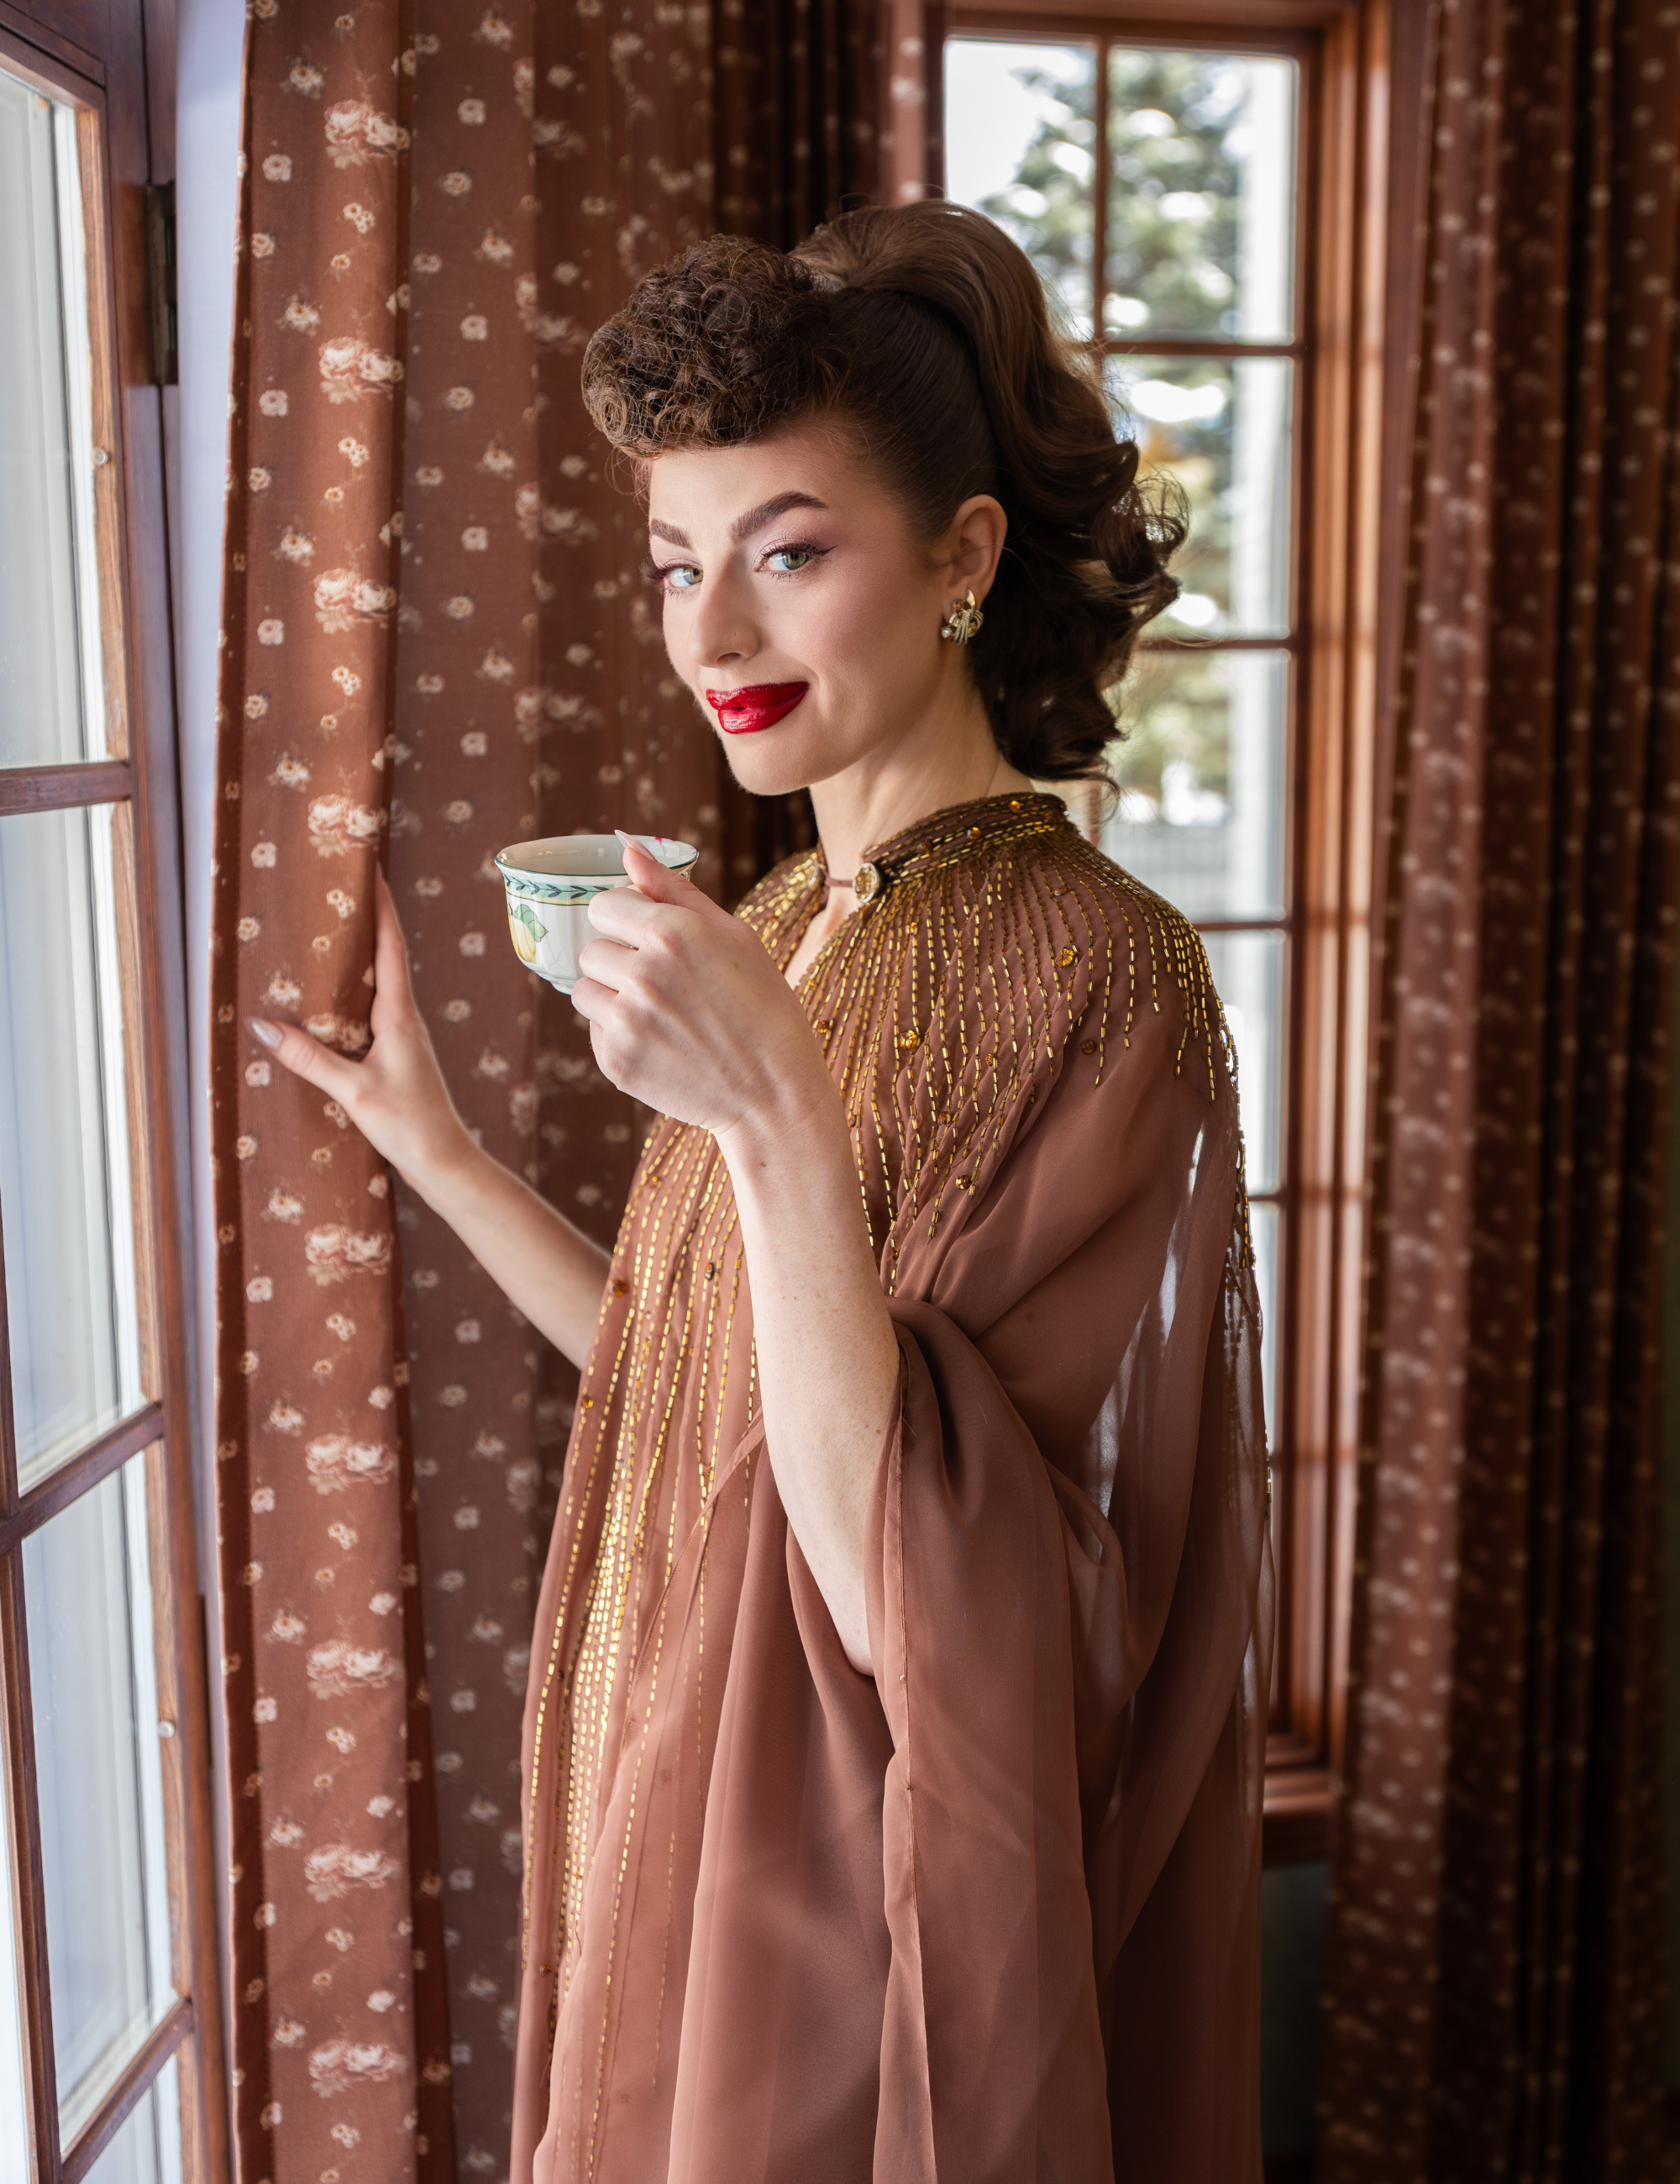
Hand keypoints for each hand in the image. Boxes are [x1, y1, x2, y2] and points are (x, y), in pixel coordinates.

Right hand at [251, 871, 475, 1192]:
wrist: (445, 1161)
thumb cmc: (409, 1125)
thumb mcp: (353, 1090)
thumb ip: (309, 1058)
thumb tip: (262, 1025)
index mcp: (400, 1016)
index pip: (391, 947)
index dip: (381, 908)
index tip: (371, 871)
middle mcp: (405, 1019)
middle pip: (386, 957)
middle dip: (366, 921)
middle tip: (340, 890)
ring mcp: (402, 1037)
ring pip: (379, 984)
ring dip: (360, 956)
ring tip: (330, 932)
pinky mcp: (395, 1056)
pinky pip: (372, 1010)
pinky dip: (353, 992)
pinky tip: (331, 999)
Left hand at [573, 839, 832, 1141]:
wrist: (775, 1092)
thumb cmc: (764, 1007)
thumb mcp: (734, 936)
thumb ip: (674, 889)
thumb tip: (628, 846)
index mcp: (674, 932)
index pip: (605, 905)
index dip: (626, 921)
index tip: (650, 940)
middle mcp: (644, 972)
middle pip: (592, 949)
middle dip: (620, 962)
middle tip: (665, 985)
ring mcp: (627, 1020)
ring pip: (584, 990)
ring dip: (612, 997)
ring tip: (659, 1014)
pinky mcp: (617, 1061)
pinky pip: (594, 1031)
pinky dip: (618, 1035)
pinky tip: (661, 1043)